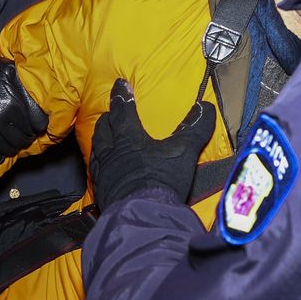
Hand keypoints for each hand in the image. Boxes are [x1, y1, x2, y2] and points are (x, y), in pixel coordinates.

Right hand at [0, 41, 48, 164]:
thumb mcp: (10, 71)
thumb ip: (26, 89)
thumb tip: (41, 108)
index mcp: (13, 102)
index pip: (38, 125)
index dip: (39, 126)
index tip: (35, 125)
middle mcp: (0, 118)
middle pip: (24, 139)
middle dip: (26, 136)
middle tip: (23, 133)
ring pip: (9, 150)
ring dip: (13, 147)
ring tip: (10, 140)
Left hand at [89, 79, 215, 209]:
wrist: (142, 216)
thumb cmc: (162, 180)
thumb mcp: (183, 152)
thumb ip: (195, 129)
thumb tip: (206, 106)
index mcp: (129, 138)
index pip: (123, 110)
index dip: (123, 96)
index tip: (121, 84)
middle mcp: (111, 151)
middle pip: (105, 128)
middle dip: (109, 118)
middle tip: (112, 113)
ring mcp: (103, 172)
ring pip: (97, 148)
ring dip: (101, 139)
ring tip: (105, 138)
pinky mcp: (101, 191)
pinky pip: (95, 170)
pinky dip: (98, 163)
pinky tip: (102, 168)